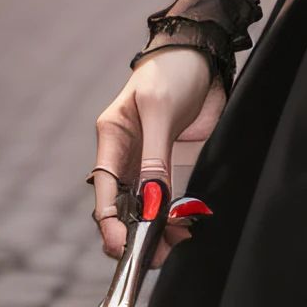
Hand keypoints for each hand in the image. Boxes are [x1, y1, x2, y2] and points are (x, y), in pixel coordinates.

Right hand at [89, 50, 223, 262]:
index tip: (121, 247)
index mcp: (112, 138)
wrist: (204, 51)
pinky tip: (184, 228)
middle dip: (133, 234)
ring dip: (156, 230)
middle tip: (152, 255)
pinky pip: (170, 197)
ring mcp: (151, 161)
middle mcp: (128, 154)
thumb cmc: (173, 70)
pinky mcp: (175, 162)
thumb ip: (155, 155)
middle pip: (121, 206)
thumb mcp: (160, 108)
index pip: (103, 189)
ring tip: (173, 244)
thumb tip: (150, 201)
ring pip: (145, 208)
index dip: (109, 222)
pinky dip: (175, 216)